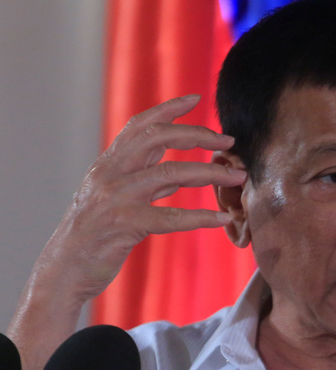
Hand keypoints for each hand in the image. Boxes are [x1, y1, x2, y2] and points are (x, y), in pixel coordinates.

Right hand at [34, 94, 245, 307]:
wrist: (64, 271)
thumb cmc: (94, 236)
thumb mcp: (116, 200)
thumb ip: (147, 184)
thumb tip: (178, 175)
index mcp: (109, 165)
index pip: (140, 126)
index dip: (168, 109)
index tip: (196, 98)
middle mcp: (110, 174)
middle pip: (158, 137)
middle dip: (197, 134)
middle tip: (229, 140)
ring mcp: (116, 197)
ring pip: (171, 173)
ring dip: (210, 173)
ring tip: (238, 177)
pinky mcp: (124, 224)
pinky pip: (170, 217)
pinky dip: (200, 217)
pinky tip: (221, 219)